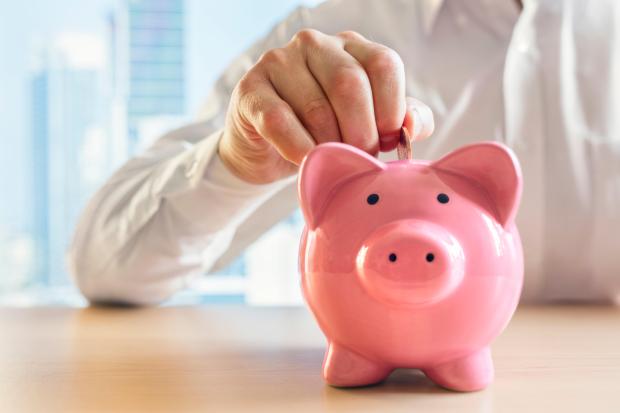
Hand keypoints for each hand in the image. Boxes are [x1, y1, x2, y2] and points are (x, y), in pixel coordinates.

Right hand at [218, 29, 433, 183]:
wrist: (266, 149)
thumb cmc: (323, 133)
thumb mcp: (367, 124)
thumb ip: (400, 120)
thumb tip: (412, 126)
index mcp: (351, 47)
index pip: (383, 64)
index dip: (392, 109)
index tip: (388, 142)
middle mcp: (315, 44)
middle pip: (350, 84)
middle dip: (361, 133)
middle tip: (360, 160)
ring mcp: (279, 62)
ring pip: (317, 107)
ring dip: (330, 146)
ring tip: (333, 163)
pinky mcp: (251, 89)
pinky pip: (280, 121)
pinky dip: (299, 149)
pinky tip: (307, 162)